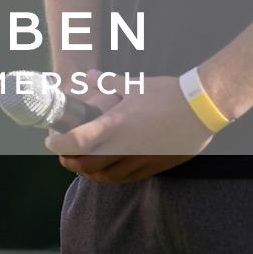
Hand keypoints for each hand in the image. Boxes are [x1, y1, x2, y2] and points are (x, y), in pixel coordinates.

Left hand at [46, 73, 213, 183]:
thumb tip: (88, 75)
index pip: (77, 141)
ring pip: (106, 175)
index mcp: (116, 124)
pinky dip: (111, 176)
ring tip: (81, 165)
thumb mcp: (134, 84)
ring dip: (88, 172)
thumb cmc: (168, 93)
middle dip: (69, 162)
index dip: (58, 144)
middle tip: (62, 156)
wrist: (202, 109)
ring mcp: (140, 159)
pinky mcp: (155, 166)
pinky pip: (127, 177)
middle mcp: (125, 146)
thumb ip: (107, 82)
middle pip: (86, 165)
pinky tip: (107, 171)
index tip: (50, 140)